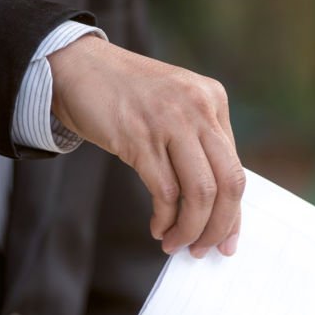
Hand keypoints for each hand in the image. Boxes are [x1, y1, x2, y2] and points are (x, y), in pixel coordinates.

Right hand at [48, 35, 243, 256]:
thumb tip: (215, 206)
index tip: (227, 240)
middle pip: (228, 183)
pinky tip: (158, 227)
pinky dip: (165, 219)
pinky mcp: (139, 136)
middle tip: (203, 249)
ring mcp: (170, 121)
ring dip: (190, 228)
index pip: (236, 168)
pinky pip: (165, 192)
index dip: (233, 212)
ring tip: (176, 243)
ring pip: (200, 192)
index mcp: (214, 100)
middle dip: (219, 226)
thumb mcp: (175, 106)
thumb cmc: (125, 95)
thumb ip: (198, 143)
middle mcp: (199, 108)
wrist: (78, 66)